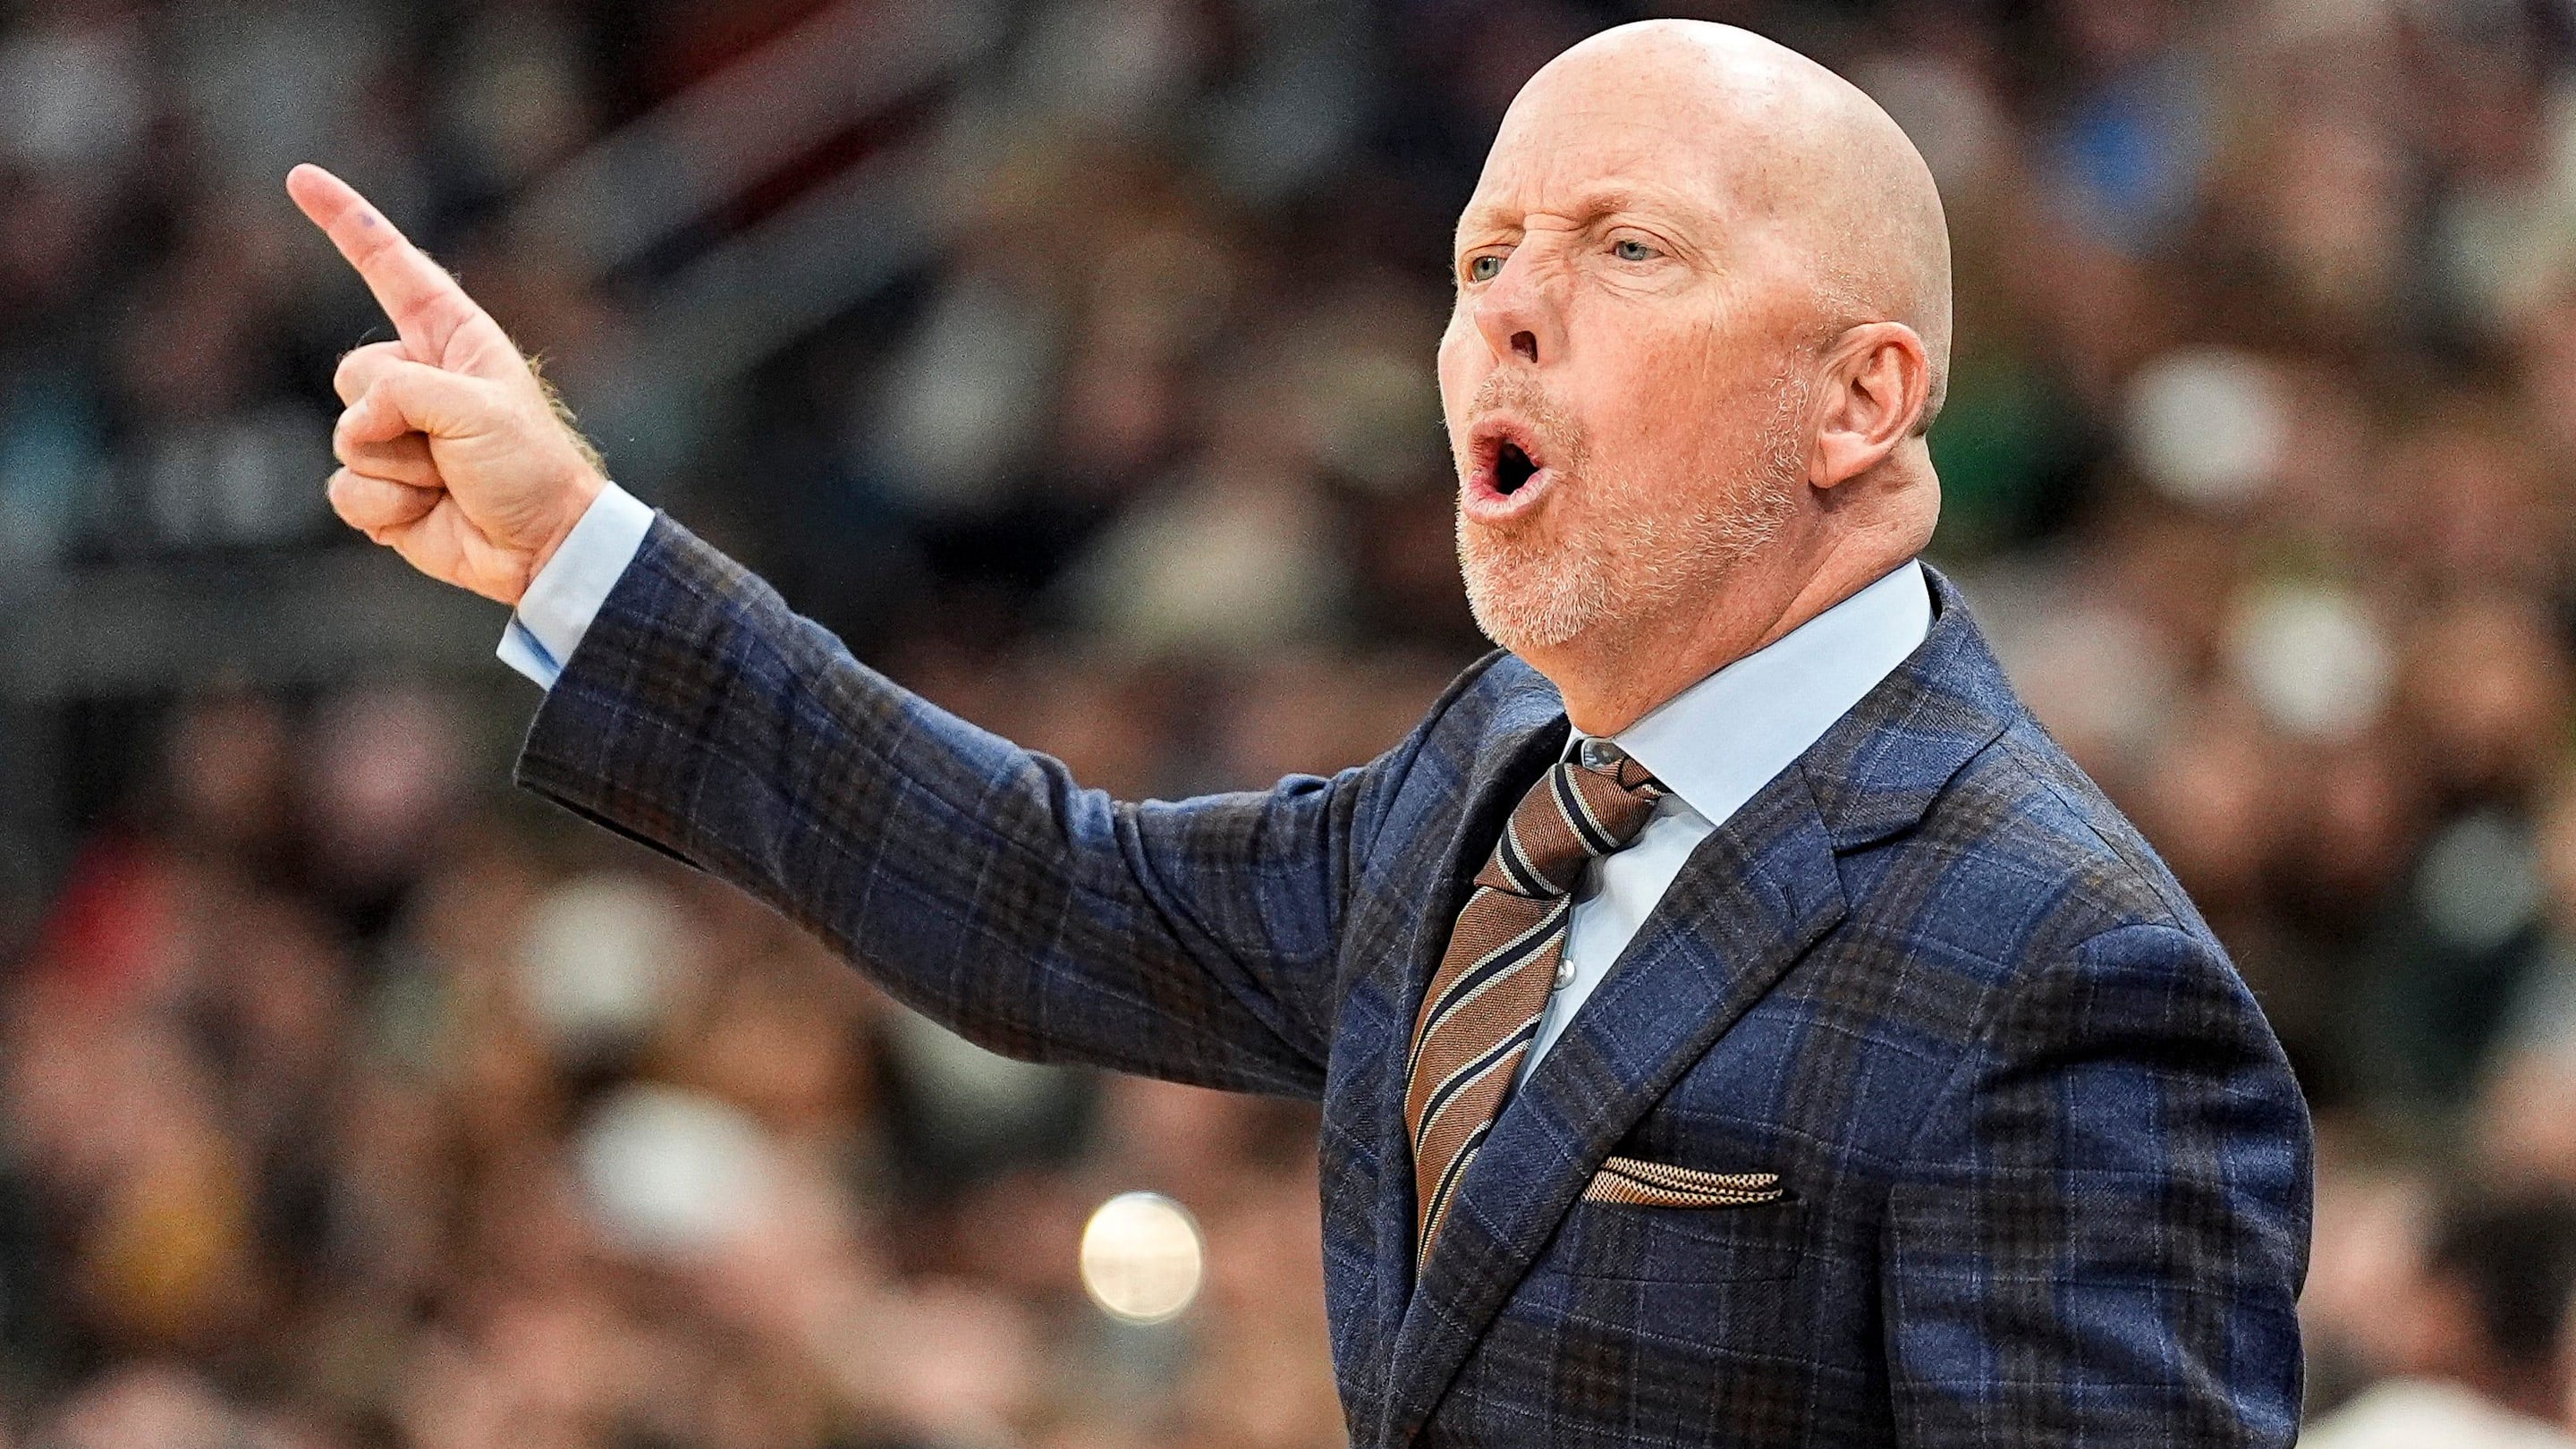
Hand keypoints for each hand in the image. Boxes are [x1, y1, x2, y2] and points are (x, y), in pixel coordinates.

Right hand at [286, 163, 606, 604]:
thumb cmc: (529, 466)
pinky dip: (386, 508)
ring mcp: (396, 436)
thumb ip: (404, 390)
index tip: (299, 178)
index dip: (345, 221)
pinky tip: (429, 515)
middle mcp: (418, 380)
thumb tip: (358, 425)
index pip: (389, 267)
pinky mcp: (383, 490)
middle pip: (353, 373)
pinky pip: (345, 490)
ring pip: (347, 438)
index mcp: (452, 338)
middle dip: (396, 415)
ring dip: (400, 469)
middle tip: (455, 445)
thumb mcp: (477, 406)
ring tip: (451, 482)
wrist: (545, 547)